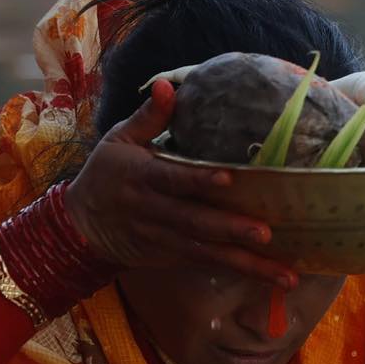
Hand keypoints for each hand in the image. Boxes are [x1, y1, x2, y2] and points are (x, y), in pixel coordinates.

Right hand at [65, 81, 296, 286]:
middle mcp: (153, 211)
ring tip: (285, 274)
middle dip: (231, 229)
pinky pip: (207, 264)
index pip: (173, 178)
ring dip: (246, 264)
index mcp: (141, 177)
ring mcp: (163, 238)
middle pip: (195, 222)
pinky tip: (270, 276)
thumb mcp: (119, 139)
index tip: (229, 179)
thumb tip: (169, 87)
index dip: (199, 180)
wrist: (80, 224)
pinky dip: (238, 271)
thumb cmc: (108, 172)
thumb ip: (149, 117)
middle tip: (266, 233)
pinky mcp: (171, 257)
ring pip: (207, 252)